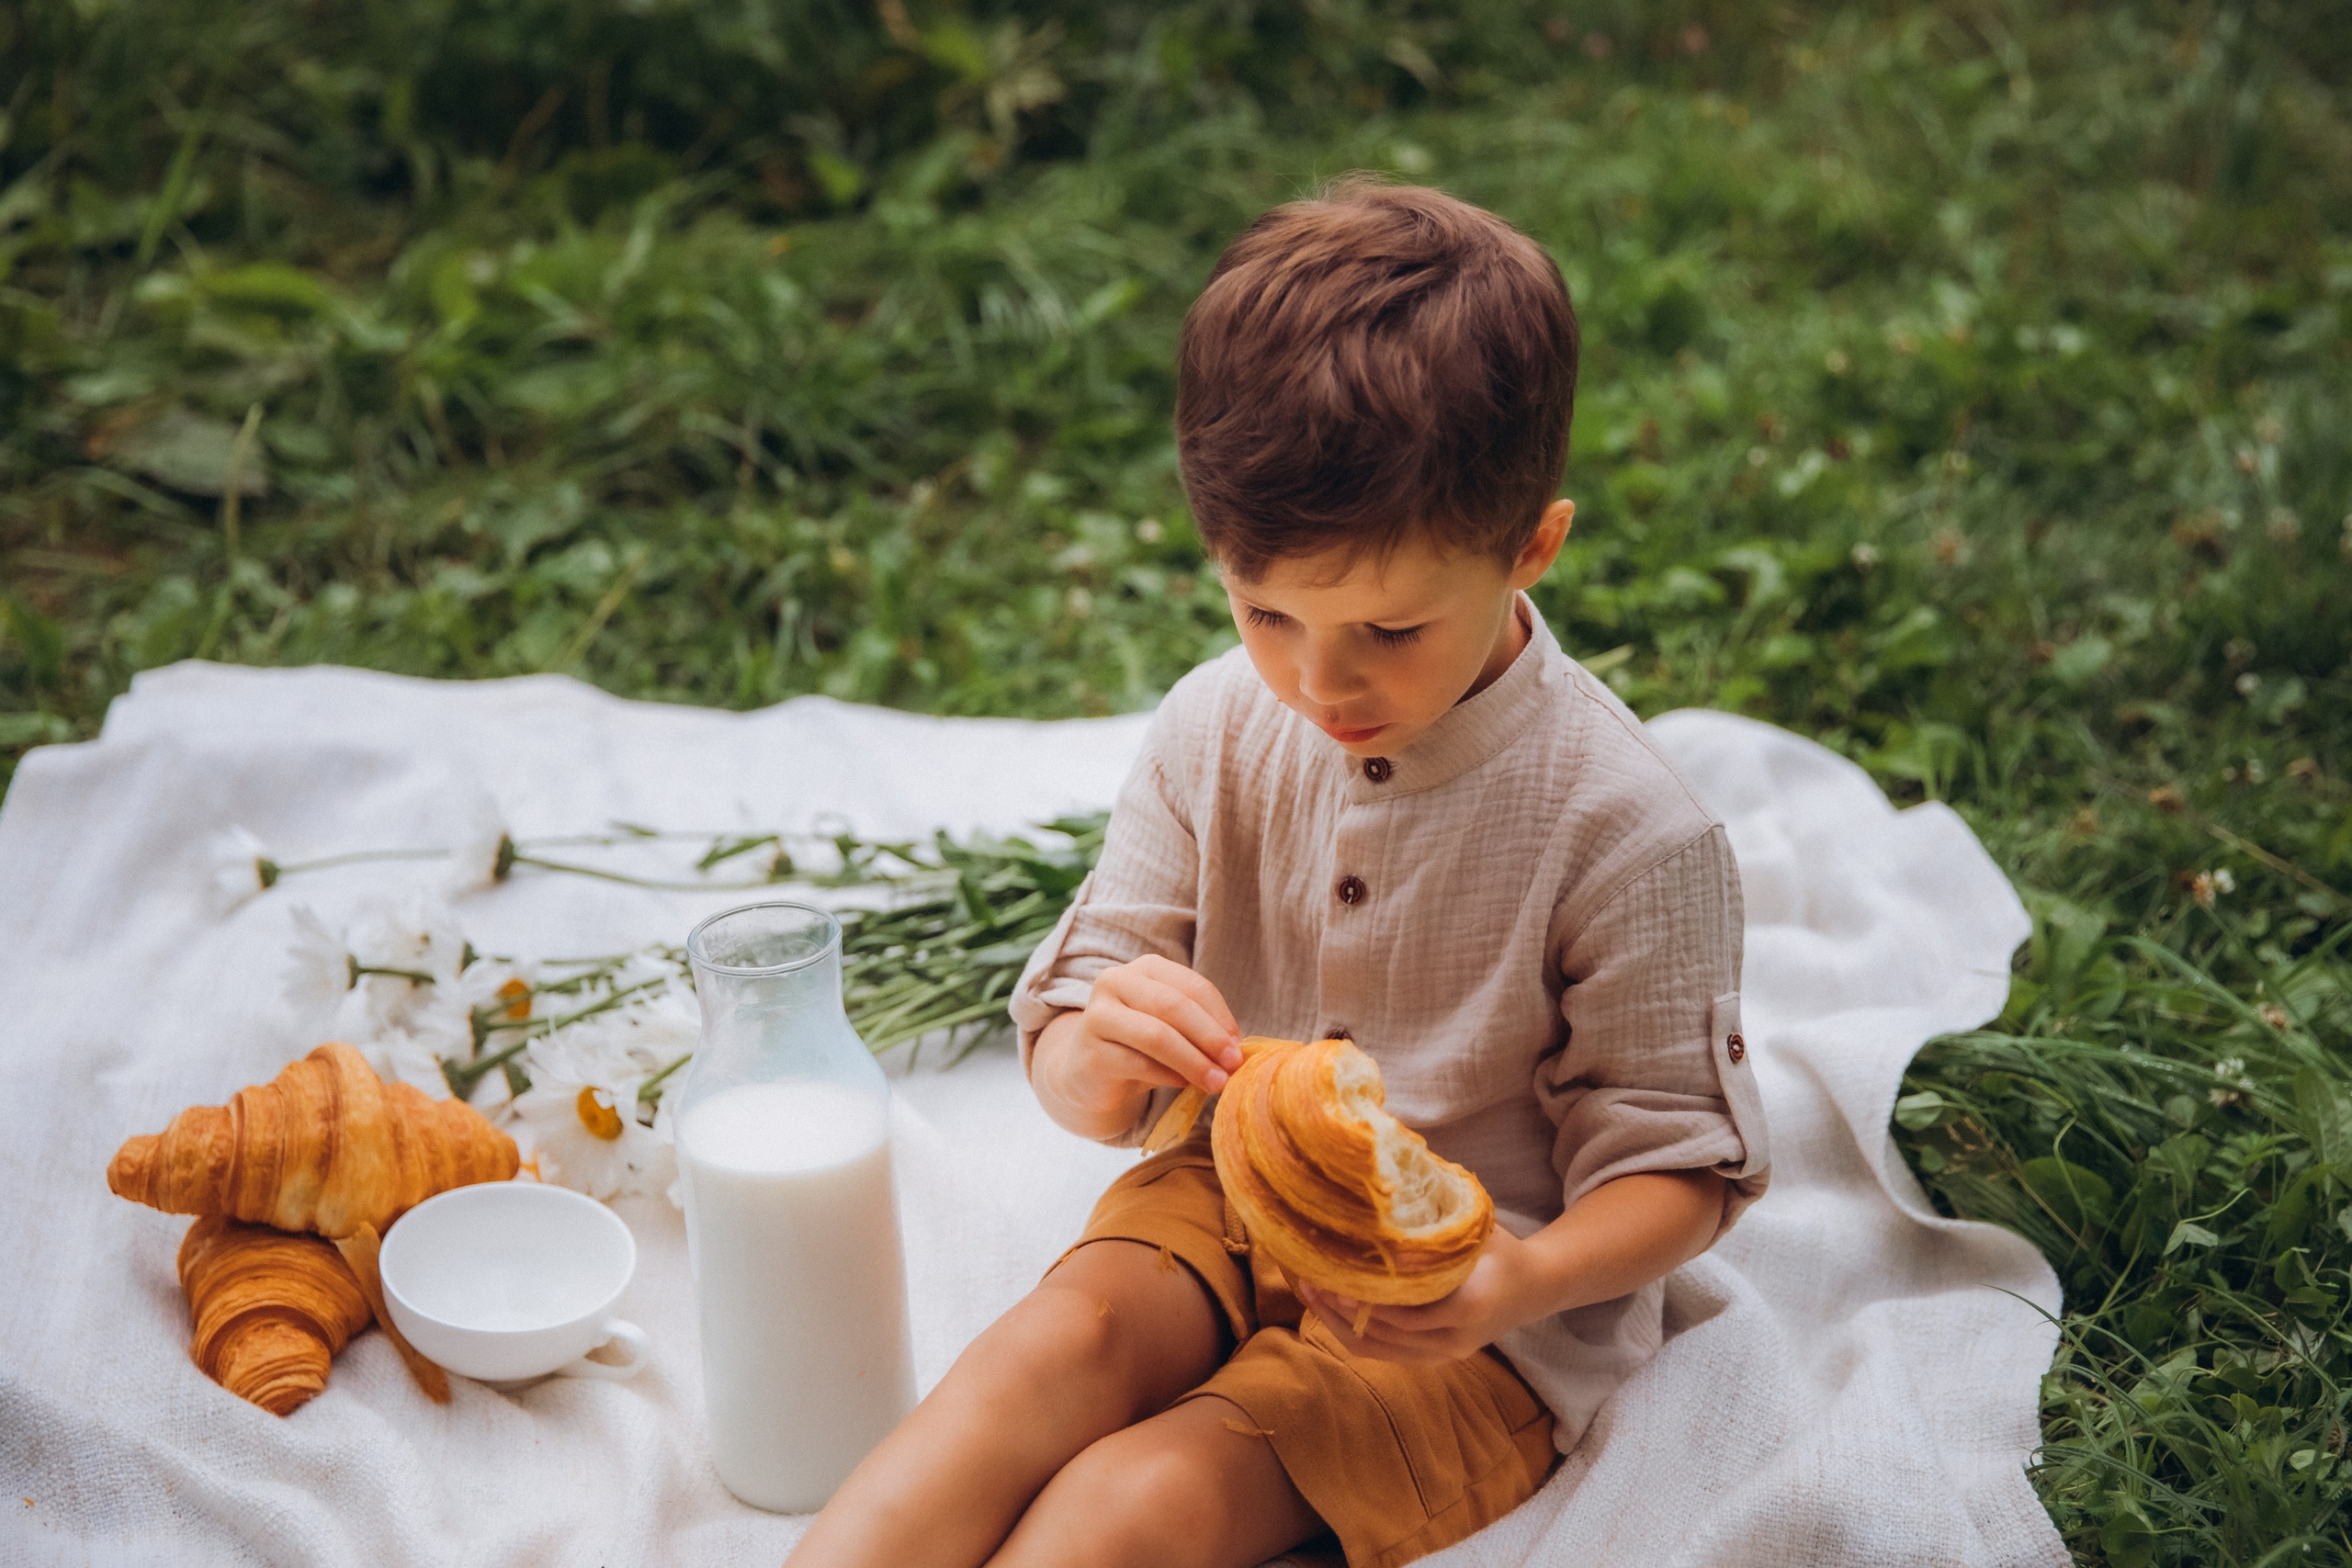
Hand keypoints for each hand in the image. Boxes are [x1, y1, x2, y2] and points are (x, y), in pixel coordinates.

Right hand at [1035, 955, 1243, 1131]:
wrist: (1089, 1073)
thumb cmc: (1140, 1045)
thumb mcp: (1171, 1027)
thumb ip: (1199, 1027)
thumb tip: (1238, 1048)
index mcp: (1145, 968)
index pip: (1192, 986)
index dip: (1220, 1015)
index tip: (1240, 1044)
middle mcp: (1116, 982)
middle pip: (1173, 1006)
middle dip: (1209, 1037)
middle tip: (1234, 1064)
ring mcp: (1097, 1015)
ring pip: (1156, 1035)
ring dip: (1194, 1061)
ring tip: (1217, 1082)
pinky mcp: (1091, 1052)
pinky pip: (1139, 1064)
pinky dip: (1169, 1076)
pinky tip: (1185, 1086)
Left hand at [1291, 1227, 1548, 1363]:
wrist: (1534, 1289)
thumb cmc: (1501, 1251)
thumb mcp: (1477, 1229)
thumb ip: (1437, 1220)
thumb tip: (1387, 1186)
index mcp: (1469, 1306)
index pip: (1408, 1313)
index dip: (1368, 1299)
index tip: (1334, 1276)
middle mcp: (1455, 1339)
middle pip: (1386, 1334)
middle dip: (1341, 1309)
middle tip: (1308, 1279)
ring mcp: (1444, 1355)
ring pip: (1379, 1349)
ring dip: (1340, 1323)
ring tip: (1309, 1291)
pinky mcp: (1434, 1359)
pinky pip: (1385, 1354)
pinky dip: (1354, 1333)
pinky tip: (1329, 1308)